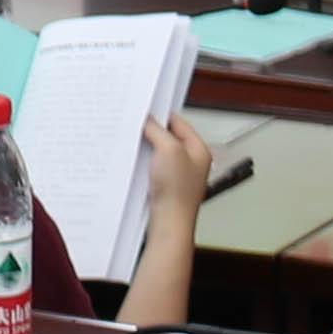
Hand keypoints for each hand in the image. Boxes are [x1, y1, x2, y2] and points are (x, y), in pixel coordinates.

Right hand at [144, 108, 217, 224]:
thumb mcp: (169, 150)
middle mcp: (191, 162)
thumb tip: (149, 120)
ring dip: (146, 148)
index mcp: (199, 150)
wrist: (169, 223)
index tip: (145, 110)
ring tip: (133, 143)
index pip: (179, 123)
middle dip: (152, 132)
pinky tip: (134, 163)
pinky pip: (152, 168)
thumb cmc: (177, 192)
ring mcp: (178, 175)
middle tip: (136, 125)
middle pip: (168, 137)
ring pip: (159, 153)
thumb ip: (158, 130)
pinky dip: (143, 163)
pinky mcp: (166, 187)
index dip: (161, 115)